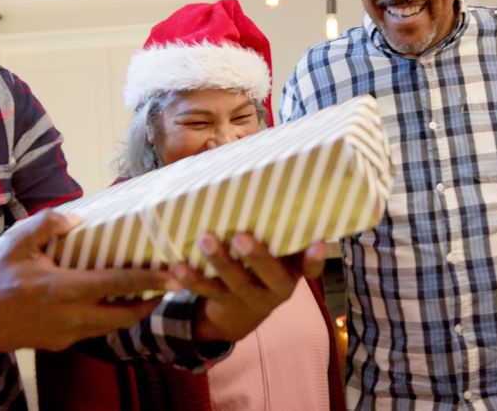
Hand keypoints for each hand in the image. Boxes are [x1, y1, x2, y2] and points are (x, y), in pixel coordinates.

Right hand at [0, 210, 179, 368]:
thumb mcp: (16, 243)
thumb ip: (46, 224)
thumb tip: (77, 217)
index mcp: (62, 289)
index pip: (117, 285)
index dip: (149, 281)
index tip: (173, 276)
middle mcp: (71, 316)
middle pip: (125, 316)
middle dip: (151, 303)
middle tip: (169, 286)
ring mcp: (67, 334)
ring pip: (111, 326)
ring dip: (132, 312)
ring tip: (146, 293)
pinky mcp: (61, 343)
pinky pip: (94, 330)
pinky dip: (109, 317)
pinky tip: (111, 301)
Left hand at [172, 233, 325, 342]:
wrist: (240, 315)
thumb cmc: (263, 269)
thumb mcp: (279, 257)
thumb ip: (279, 230)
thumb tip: (271, 181)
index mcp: (292, 272)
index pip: (310, 267)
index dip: (315, 258)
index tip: (319, 243)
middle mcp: (275, 288)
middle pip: (271, 276)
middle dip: (257, 257)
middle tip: (241, 237)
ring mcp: (248, 298)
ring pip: (235, 283)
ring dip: (220, 262)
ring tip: (205, 240)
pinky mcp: (222, 302)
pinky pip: (206, 292)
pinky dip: (191, 279)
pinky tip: (177, 265)